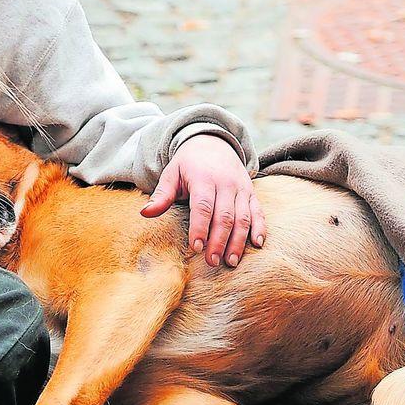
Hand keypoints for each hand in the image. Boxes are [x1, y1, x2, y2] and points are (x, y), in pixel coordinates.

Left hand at [142, 134, 264, 266]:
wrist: (212, 142)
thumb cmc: (188, 164)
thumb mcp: (171, 173)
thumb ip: (161, 195)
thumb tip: (144, 213)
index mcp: (203, 178)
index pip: (203, 206)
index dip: (200, 227)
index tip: (196, 247)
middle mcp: (226, 183)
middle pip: (224, 216)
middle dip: (219, 241)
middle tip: (212, 262)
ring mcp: (241, 188)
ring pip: (243, 217)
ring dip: (238, 241)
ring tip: (230, 262)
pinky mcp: (251, 193)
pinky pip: (258, 211)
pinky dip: (260, 228)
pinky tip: (258, 244)